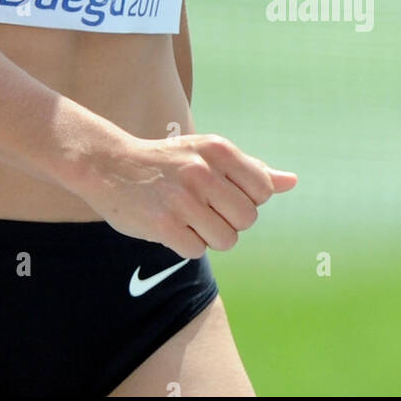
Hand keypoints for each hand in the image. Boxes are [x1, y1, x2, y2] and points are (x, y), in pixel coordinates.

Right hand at [74, 131, 297, 255]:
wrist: (108, 164)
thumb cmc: (166, 162)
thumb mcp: (207, 154)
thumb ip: (251, 169)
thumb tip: (292, 182)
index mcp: (218, 150)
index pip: (262, 191)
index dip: (245, 198)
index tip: (219, 191)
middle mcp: (202, 171)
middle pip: (247, 219)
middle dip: (229, 220)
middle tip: (202, 207)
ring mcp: (183, 199)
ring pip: (226, 240)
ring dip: (208, 235)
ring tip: (185, 216)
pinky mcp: (164, 225)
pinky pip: (197, 251)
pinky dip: (186, 244)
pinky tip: (169, 224)